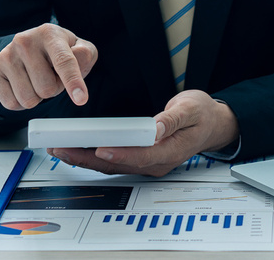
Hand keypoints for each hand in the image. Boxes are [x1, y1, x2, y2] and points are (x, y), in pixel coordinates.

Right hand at [0, 23, 97, 109]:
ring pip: (28, 99)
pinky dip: (21, 102)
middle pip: (47, 88)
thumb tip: (80, 55)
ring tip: (36, 79)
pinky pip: (11, 103)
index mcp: (49, 33)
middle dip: (54, 89)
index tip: (81, 99)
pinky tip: (23, 85)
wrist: (29, 48)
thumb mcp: (80, 49)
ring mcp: (5, 55)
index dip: (73, 82)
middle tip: (51, 76)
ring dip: (37, 96)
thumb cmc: (60, 52)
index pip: (64, 61)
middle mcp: (24, 41)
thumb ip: (86, 54)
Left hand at [47, 90, 239, 176]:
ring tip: (61, 149)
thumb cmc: (202, 115)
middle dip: (88, 158)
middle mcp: (157, 162)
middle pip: (119, 164)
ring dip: (85, 159)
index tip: (100, 148)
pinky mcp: (142, 159)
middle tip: (63, 148)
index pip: (142, 156)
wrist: (212, 124)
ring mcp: (149, 163)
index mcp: (171, 151)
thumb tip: (154, 129)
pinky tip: (78, 150)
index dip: (120, 153)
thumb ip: (172, 119)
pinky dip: (94, 156)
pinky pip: (115, 161)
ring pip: (113, 165)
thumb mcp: (191, 109)